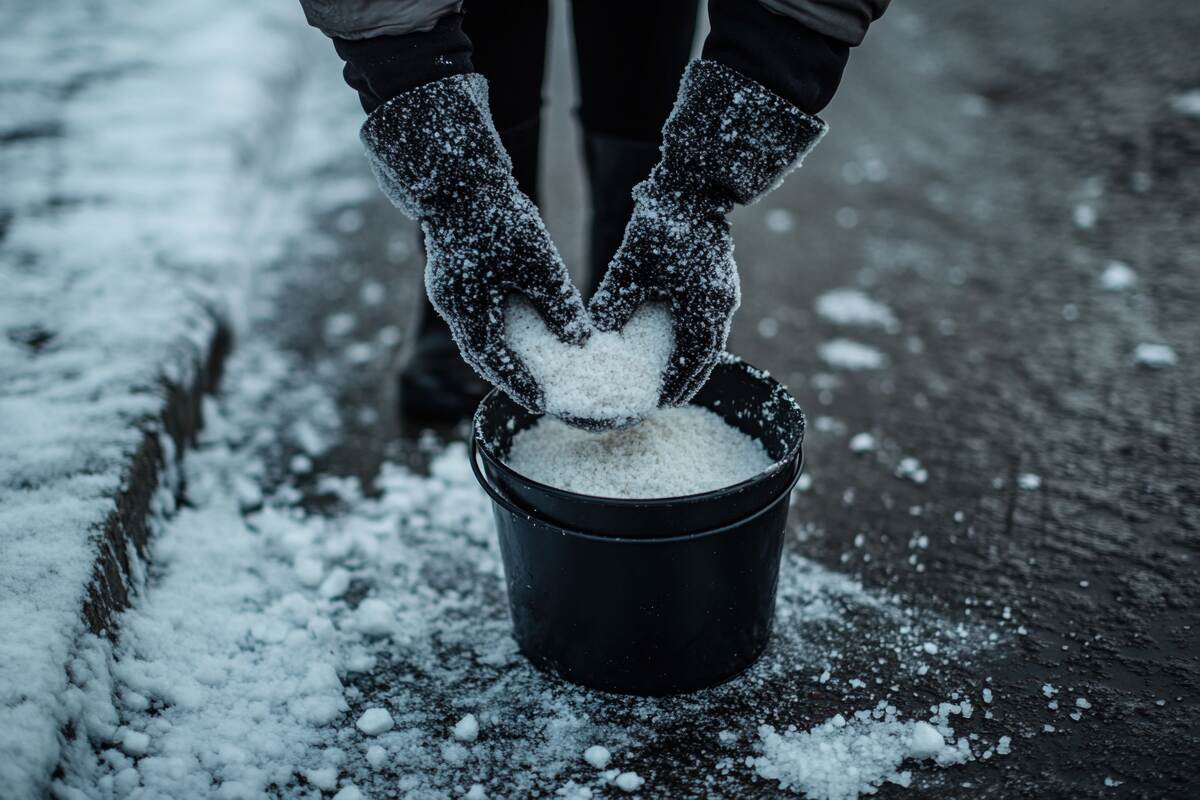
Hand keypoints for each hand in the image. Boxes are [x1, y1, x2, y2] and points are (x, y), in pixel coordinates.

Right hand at [422, 190, 588, 410]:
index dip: (518, 383)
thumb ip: (558, 304)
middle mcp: (450, 304)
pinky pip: (474, 316)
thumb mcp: (538, 262)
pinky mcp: (452, 275)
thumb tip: (580, 340)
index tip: (542, 401)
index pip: (492, 361)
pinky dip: (495, 329)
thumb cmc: (500, 214)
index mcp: (466, 307)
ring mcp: (447, 290)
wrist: (461, 174)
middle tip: (538, 392)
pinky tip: (518, 329)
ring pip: (476, 335)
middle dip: (509, 375)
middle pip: (481, 354)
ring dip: (501, 353)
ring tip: (531, 368)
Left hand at [588, 181, 738, 406]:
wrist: (693, 187)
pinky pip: (710, 323)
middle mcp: (720, 304)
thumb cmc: (661, 222)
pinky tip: (676, 344)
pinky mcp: (720, 282)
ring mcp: (724, 293)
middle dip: (687, 380)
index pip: (693, 359)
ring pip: (710, 340)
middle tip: (666, 400)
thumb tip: (593, 333)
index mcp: (704, 306)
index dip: (678, 383)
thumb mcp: (631, 265)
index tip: (660, 402)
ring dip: (692, 362)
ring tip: (672, 380)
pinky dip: (695, 341)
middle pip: (707, 356)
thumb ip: (614, 301)